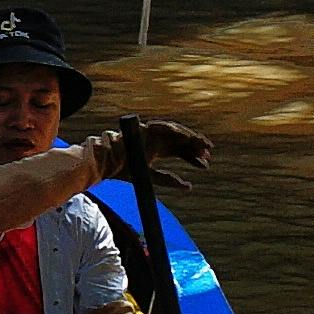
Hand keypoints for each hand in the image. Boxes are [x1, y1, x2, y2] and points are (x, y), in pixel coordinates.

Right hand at [94, 115, 211, 187]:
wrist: (104, 164)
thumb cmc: (123, 171)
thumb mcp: (150, 177)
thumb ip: (168, 179)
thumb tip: (189, 186)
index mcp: (158, 149)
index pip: (180, 151)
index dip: (193, 157)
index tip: (206, 165)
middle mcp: (157, 139)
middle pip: (181, 140)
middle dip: (196, 146)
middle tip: (209, 155)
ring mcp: (152, 132)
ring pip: (176, 132)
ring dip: (190, 137)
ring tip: (203, 145)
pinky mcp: (144, 128)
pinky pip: (163, 127)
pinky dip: (176, 131)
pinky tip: (187, 137)